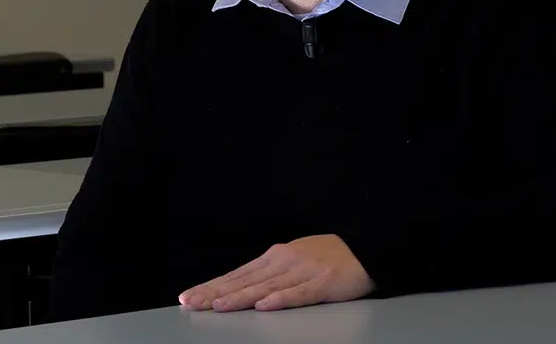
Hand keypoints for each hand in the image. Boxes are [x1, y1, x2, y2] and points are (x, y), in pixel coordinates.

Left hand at [178, 234, 374, 311]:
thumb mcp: (293, 260)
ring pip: (266, 287)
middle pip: (244, 280)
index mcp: (275, 257)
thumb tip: (238, 288)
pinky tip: (265, 306)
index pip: (237, 274)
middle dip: (215, 293)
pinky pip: (300, 293)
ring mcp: (304, 271)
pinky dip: (281, 299)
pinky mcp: (324, 282)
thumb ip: (269, 274)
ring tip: (218, 306)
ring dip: (240, 297)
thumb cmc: (327, 258)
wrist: (366, 249)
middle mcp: (285, 261)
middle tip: (192, 303)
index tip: (189, 296)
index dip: (211, 286)